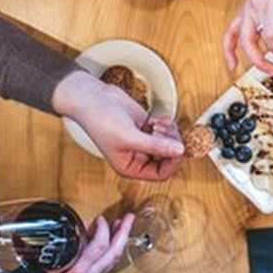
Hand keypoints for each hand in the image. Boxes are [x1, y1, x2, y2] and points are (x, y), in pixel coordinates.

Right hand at [52, 71, 183, 179]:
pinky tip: (157, 119)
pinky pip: (166, 131)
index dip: (172, 162)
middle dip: (171, 144)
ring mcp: (144, 141)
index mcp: (130, 167)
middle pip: (169, 158)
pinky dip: (167, 125)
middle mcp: (138, 157)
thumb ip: (155, 146)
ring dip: (170, 133)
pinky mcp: (146, 127)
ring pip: (170, 144)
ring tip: (159, 123)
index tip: (177, 147)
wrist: (93, 98)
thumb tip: (180, 151)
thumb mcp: (129, 137)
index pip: (161, 174)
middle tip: (164, 130)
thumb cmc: (101, 120)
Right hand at [54, 213, 134, 272]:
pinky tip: (115, 239)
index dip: (103, 229)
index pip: (99, 246)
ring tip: (123, 225)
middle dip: (123, 232)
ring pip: (115, 258)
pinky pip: (110, 262)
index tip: (101, 219)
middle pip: (114, 252)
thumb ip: (73, 242)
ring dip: (120, 239)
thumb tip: (85, 225)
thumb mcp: (54, 259)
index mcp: (79, 270)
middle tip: (129, 218)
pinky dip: (114, 248)